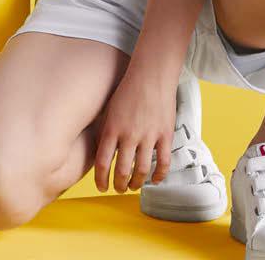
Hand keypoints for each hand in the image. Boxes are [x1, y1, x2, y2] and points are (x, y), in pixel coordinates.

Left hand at [93, 68, 175, 192]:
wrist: (150, 76)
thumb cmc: (127, 90)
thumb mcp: (108, 110)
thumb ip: (105, 131)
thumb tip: (99, 152)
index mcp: (112, 129)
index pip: (102, 163)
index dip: (101, 179)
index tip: (101, 186)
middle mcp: (129, 135)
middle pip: (122, 171)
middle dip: (119, 185)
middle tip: (118, 188)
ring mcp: (148, 136)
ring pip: (142, 170)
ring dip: (137, 183)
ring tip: (134, 186)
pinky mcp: (165, 135)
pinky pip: (164, 162)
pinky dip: (159, 175)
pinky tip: (155, 180)